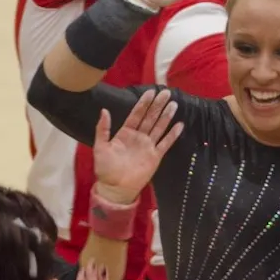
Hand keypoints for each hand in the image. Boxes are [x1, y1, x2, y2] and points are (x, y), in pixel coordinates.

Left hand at [93, 89, 183, 204]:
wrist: (115, 188)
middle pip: (150, 118)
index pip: (136, 114)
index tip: (150, 92)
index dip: (143, 103)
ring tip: (173, 104)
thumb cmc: (105, 168)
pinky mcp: (155, 156)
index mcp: (125, 133)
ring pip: (159, 127)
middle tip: (166, 92)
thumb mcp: (100, 147)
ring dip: (166, 116)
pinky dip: (172, 135)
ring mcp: (148, 146)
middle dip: (158, 105)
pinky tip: (179, 125)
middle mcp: (138, 137)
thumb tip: (104, 110)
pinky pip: (166, 143)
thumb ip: (102, 129)